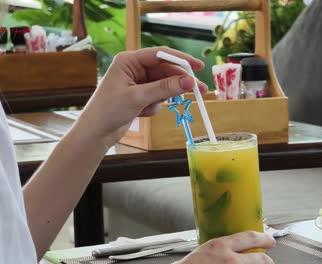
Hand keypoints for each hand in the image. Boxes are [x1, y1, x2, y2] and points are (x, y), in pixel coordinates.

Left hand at [75, 47, 207, 146]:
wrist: (95, 134)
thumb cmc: (108, 111)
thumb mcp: (138, 98)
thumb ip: (164, 88)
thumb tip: (189, 81)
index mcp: (129, 61)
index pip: (161, 54)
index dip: (181, 59)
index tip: (198, 66)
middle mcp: (134, 69)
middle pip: (165, 71)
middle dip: (179, 82)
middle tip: (200, 90)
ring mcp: (137, 83)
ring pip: (163, 86)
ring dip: (162, 97)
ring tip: (149, 108)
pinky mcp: (140, 96)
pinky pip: (158, 97)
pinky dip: (154, 106)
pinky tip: (141, 113)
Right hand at [175, 231, 275, 263]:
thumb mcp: (207, 249)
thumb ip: (224, 247)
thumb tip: (237, 247)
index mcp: (221, 246)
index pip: (250, 238)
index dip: (264, 238)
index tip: (270, 240)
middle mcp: (231, 261)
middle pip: (261, 259)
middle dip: (267, 260)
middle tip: (268, 260)